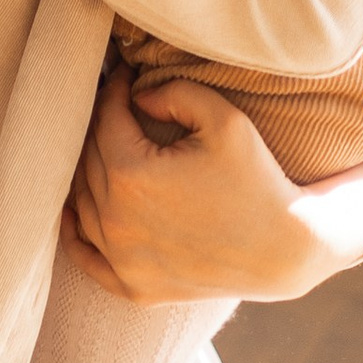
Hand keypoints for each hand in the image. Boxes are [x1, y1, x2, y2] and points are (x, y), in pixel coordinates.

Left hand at [66, 65, 362, 303]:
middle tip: (117, 106)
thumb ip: (174, 93)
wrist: (286, 251)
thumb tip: (137, 96)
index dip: (113, 90)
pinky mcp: (133, 288)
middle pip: (89, 159)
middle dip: (102, 127)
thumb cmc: (258, 180)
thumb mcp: (225, 120)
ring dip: (89, 171)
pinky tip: (77, 208)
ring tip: (108, 146)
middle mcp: (116, 222)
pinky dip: (77, 231)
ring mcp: (122, 261)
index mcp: (131, 175)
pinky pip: (86, 257)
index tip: (124, 74)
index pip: (105, 120)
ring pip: (83, 203)